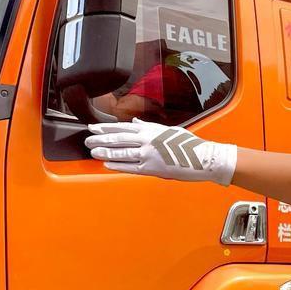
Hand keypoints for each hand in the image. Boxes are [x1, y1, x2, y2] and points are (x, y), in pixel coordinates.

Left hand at [84, 118, 237, 185]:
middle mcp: (147, 139)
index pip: (123, 127)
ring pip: (122, 152)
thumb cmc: (188, 145)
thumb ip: (150, 126)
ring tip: (93, 152)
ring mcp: (149, 154)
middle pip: (119, 138)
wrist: (203, 158)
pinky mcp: (152, 168)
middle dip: (101, 139)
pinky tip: (107, 164)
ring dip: (105, 151)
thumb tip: (136, 121)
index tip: (94, 128)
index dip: (106, 128)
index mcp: (151, 129)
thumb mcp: (168, 130)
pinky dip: (117, 165)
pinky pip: (131, 167)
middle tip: (87, 140)